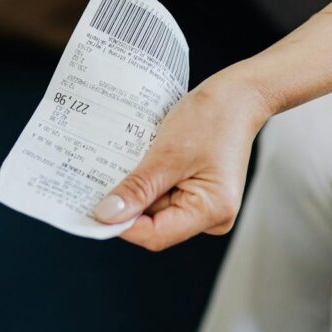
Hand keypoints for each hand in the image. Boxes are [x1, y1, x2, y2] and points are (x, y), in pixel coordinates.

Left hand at [92, 73, 272, 249]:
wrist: (238, 96)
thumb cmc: (213, 117)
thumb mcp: (168, 153)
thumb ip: (138, 188)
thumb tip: (107, 215)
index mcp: (212, 211)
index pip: (156, 235)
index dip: (122, 225)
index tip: (93, 209)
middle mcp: (211, 216)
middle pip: (154, 224)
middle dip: (128, 203)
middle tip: (103, 177)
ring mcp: (203, 205)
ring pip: (155, 208)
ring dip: (137, 188)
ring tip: (131, 160)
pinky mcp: (196, 193)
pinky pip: (162, 194)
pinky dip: (148, 181)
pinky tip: (142, 161)